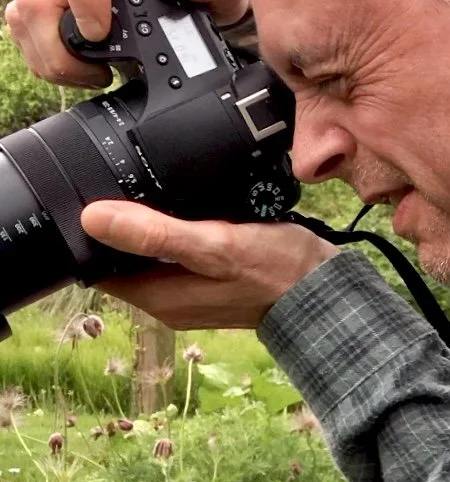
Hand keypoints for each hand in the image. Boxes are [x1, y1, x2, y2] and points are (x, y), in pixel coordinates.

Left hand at [78, 200, 336, 330]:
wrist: (326, 291)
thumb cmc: (276, 270)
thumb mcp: (215, 246)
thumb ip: (156, 233)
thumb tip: (92, 218)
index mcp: (158, 298)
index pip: (97, 265)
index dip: (92, 230)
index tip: (97, 192)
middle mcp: (166, 301)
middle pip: (120, 258)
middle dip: (119, 223)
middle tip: (127, 180)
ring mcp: (187, 292)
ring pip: (146, 253)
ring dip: (146, 225)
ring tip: (154, 188)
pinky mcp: (207, 281)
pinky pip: (174, 252)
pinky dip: (173, 230)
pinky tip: (185, 207)